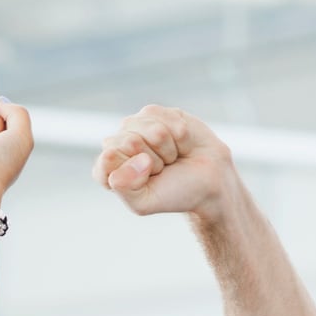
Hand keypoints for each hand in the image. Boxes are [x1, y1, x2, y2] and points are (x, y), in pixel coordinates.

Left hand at [93, 104, 237, 221]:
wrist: (208, 180)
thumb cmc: (173, 193)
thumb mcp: (144, 203)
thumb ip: (123, 187)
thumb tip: (115, 154)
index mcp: (107, 169)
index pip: (108, 159)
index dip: (134, 172)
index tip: (147, 180)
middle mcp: (118, 144)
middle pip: (131, 142)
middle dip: (155, 160)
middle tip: (162, 169)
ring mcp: (136, 125)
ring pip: (154, 130)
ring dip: (169, 148)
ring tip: (172, 157)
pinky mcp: (156, 112)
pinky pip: (169, 118)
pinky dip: (181, 135)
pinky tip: (180, 143)